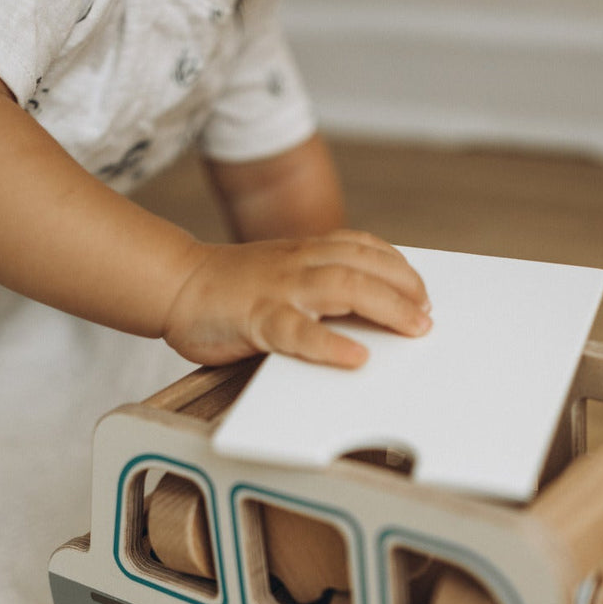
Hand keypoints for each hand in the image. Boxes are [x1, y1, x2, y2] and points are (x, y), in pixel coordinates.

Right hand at [161, 230, 430, 367]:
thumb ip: (313, 288)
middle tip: (428, 315)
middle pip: (364, 265)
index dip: (398, 265)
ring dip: (386, 306)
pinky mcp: (256, 319)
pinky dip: (329, 344)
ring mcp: (278, 289)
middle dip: (404, 288)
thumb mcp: (279, 275)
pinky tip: (355, 357)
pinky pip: (298, 331)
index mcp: (304, 251)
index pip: (363, 247)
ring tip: (414, 328)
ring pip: (343, 287)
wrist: (175, 284)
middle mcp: (297, 264)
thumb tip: (361, 316)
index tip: (422, 289)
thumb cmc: (227, 289)